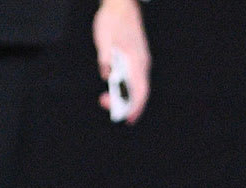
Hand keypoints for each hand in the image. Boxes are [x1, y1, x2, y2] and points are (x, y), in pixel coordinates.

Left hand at [93, 0, 150, 122]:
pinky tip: (111, 87)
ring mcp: (139, 60)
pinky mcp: (134, 58)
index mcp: (136, 59)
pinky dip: (123, 86)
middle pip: (138, 91)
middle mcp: (141, 62)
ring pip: (135, 85)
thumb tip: (107, 75)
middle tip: (104, 103)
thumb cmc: (113, 20)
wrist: (121, 4)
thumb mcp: (104, 40)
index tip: (127, 118)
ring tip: (104, 97)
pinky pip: (132, 78)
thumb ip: (105, 59)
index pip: (140, 90)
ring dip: (122, 95)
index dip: (135, 107)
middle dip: (125, 104)